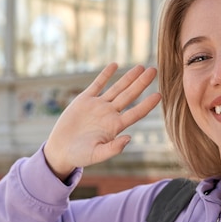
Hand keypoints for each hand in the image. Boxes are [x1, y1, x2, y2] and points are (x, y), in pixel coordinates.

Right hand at [44, 63, 161, 179]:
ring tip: (141, 67)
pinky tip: (115, 65)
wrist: (61, 150)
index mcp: (115, 126)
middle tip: (154, 70)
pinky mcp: (85, 100)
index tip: (159, 95)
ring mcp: (98, 105)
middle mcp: (110, 114)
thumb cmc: (80, 156)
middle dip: (141, 83)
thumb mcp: (96, 155)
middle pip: (130, 96)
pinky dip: (105, 75)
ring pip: (117, 88)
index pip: (135, 113)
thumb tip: (129, 138)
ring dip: (129, 77)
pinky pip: (97, 84)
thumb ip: (113, 149)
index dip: (147, 104)